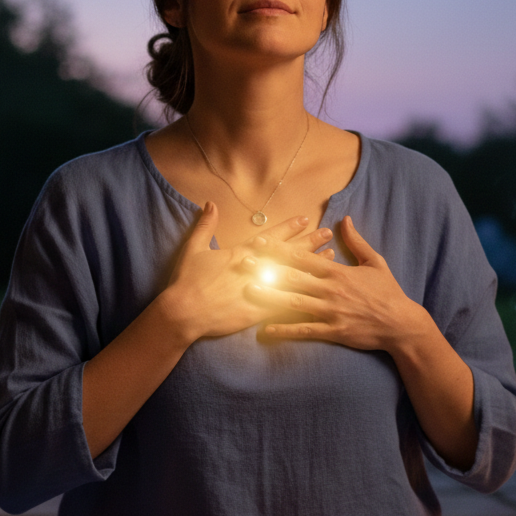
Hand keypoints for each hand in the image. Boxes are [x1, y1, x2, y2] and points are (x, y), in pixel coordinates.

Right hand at [162, 202, 335, 343]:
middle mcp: (255, 269)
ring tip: (331, 258)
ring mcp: (260, 289)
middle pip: (288, 253)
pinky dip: (304, 295)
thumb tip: (210, 203)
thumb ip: (205, 225)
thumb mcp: (194, 249)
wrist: (184, 312)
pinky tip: (320, 291)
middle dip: (309, 242)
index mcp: (241, 253)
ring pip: (293, 275)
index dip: (289, 228)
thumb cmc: (187, 281)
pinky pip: (287, 302)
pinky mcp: (260, 310)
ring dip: (313, 266)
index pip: (271, 237)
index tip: (305, 219)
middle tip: (327, 234)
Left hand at [248, 215, 421, 351]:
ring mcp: (331, 312)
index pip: (303, 257)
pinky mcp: (334, 331)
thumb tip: (345, 219)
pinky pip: (305, 330)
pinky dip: (285, 330)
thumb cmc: (388, 292)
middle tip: (244, 263)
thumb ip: (357, 241)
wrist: (401, 324)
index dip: (279, 249)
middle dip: (267, 269)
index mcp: (338, 272)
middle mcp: (331, 290)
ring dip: (270, 296)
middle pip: (293, 277)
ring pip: (295, 302)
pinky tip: (266, 330)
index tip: (259, 242)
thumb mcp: (375, 262)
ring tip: (248, 291)